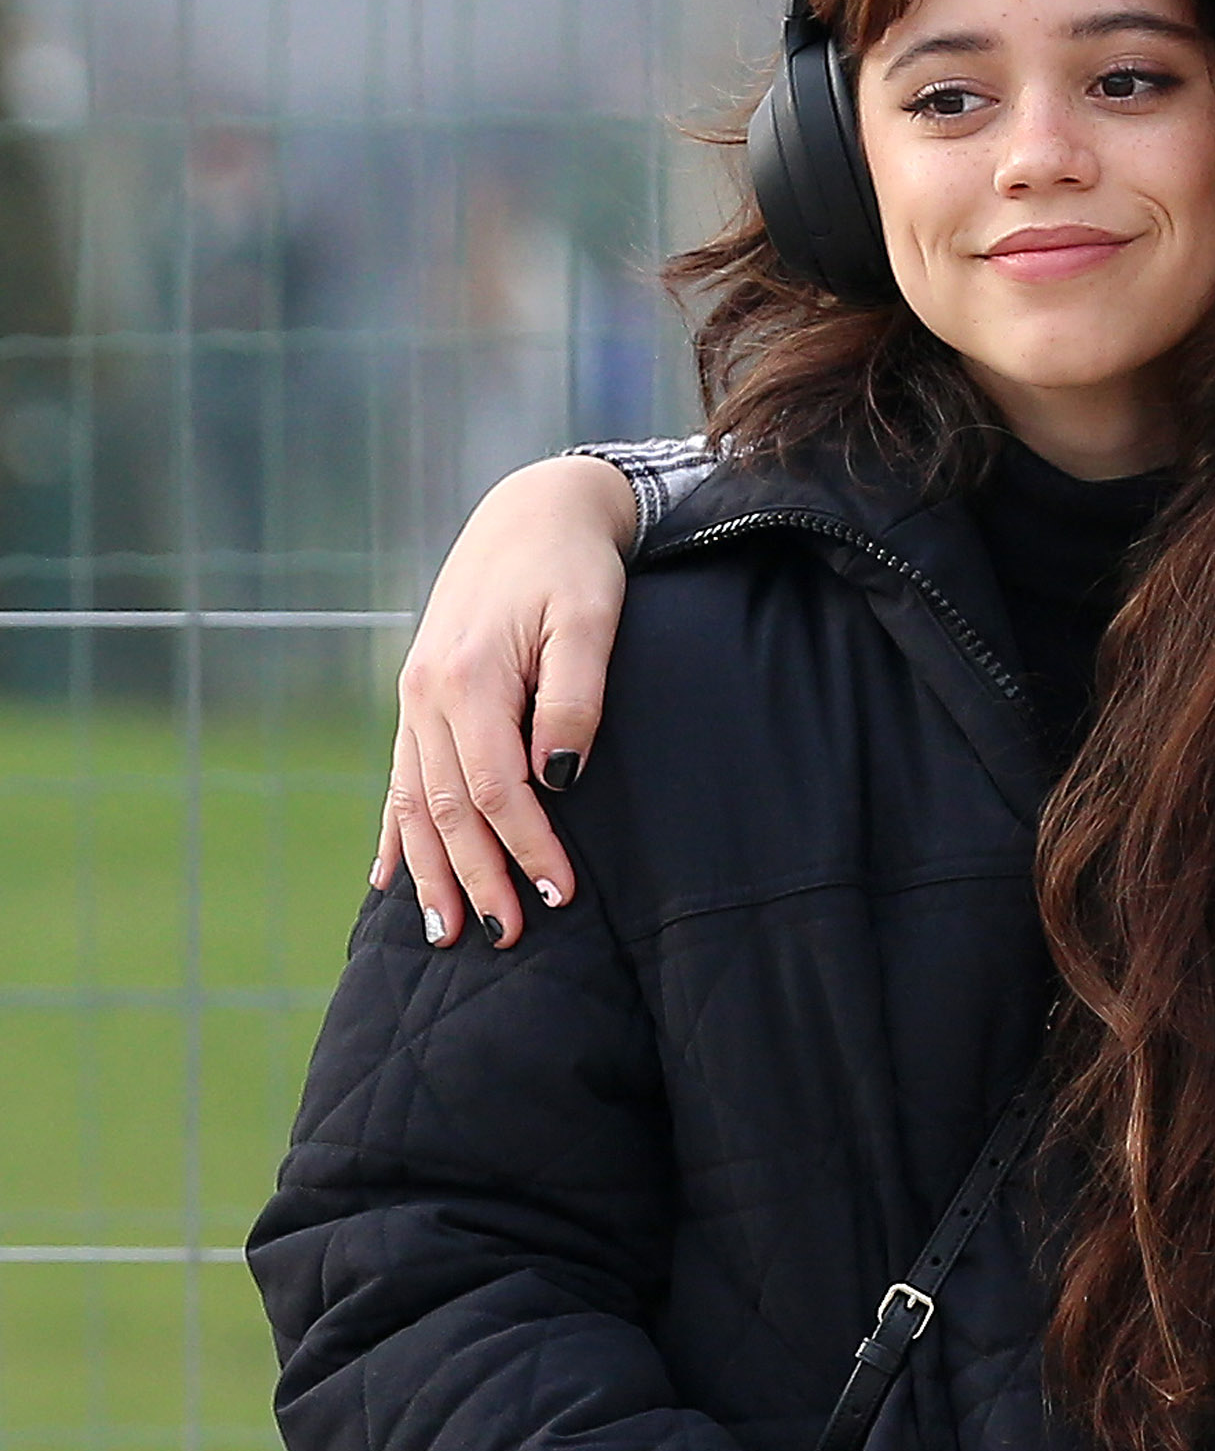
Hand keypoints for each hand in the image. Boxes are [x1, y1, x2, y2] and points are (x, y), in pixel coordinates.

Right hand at [373, 455, 636, 947]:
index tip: (561, 895)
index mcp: (467, 676)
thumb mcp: (591, 621)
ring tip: (446, 934)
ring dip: (429, 872)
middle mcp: (427, 692)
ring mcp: (414, 697)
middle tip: (510, 938)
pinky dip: (393, 833)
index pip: (495, 788)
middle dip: (476, 878)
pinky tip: (388, 879)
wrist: (533, 511)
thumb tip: (559, 776)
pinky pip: (397, 778)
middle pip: (446, 808)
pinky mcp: (418, 697)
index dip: (526, 847)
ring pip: (411, 803)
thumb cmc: (573, 566)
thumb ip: (576, 697)